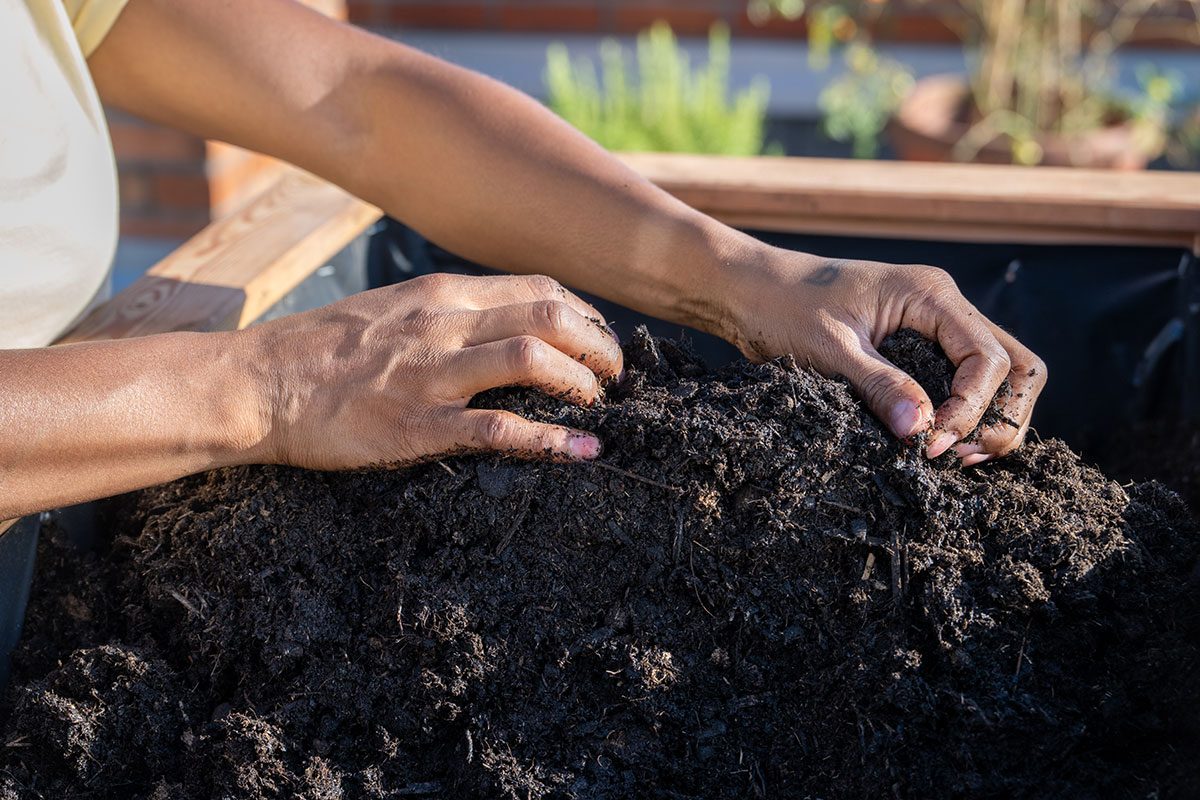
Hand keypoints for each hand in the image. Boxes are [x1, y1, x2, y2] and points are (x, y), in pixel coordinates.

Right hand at [239, 273, 622, 469]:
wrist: (258, 382)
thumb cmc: (323, 348)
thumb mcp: (394, 308)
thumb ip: (449, 312)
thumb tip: (505, 323)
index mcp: (441, 294)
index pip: (538, 290)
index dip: (584, 316)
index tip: (598, 341)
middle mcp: (443, 326)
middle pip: (550, 318)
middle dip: (598, 347)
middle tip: (614, 378)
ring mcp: (431, 376)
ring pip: (533, 362)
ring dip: (580, 385)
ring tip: (596, 407)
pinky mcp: (417, 427)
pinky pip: (499, 430)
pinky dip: (551, 442)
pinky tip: (582, 453)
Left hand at [724, 248, 1046, 464]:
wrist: (749, 289)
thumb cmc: (782, 306)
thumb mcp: (828, 350)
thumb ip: (878, 385)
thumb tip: (921, 431)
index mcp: (931, 295)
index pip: (989, 358)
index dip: (972, 409)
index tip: (932, 445)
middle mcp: (943, 305)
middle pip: (1016, 365)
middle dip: (1001, 416)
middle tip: (959, 458)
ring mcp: (934, 325)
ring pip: (997, 374)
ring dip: (987, 418)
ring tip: (950, 456)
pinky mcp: (916, 346)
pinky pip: (962, 380)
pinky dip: (962, 413)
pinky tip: (935, 441)